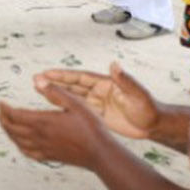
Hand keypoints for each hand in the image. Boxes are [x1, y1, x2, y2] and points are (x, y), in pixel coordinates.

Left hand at [0, 78, 119, 170]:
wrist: (100, 153)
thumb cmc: (91, 128)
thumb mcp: (76, 103)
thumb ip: (55, 91)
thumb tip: (38, 80)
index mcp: (43, 121)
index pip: (15, 115)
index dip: (5, 109)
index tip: (1, 103)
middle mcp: (40, 136)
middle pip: (12, 128)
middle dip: (3, 119)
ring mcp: (44, 148)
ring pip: (17, 141)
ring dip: (8, 132)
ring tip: (6, 124)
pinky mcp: (50, 156)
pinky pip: (28, 153)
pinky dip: (19, 146)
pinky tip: (20, 144)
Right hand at [32, 64, 162, 141]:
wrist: (153, 125)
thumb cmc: (148, 108)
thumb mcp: (137, 94)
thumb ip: (125, 80)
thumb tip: (115, 64)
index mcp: (106, 83)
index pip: (80, 78)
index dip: (64, 75)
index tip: (48, 73)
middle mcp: (99, 91)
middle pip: (72, 85)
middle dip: (54, 82)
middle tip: (36, 80)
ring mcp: (97, 103)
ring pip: (72, 97)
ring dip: (57, 93)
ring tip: (39, 89)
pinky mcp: (97, 115)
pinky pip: (78, 110)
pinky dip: (65, 107)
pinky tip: (53, 107)